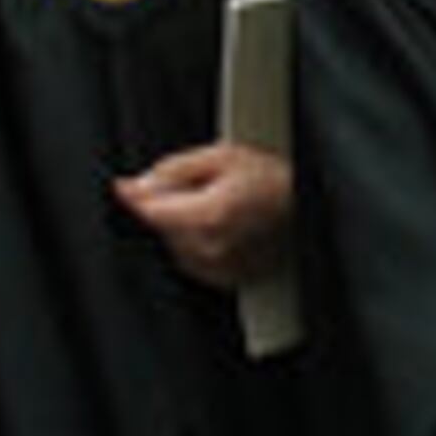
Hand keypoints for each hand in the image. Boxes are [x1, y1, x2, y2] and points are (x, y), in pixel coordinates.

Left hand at [111, 140, 294, 291]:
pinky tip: (224, 228)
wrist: (308, 207)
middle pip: (160, 229)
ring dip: (183, 228)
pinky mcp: (226, 279)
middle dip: (168, 208)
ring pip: (174, 247)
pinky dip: (199, 245)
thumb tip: (133, 185)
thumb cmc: (274, 179)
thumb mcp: (223, 155)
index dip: (135, 196)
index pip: (147, 212)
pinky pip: (193, 262)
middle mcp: (210, 249)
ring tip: (217, 208)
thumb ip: (172, 169)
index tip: (126, 186)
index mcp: (207, 216)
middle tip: (200, 189)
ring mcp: (218, 269)